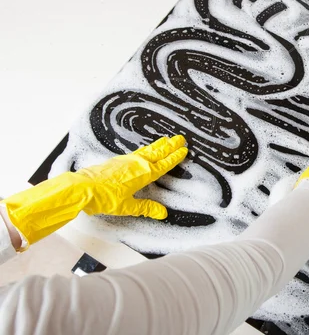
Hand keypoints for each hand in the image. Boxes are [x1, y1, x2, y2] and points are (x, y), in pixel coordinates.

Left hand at [2, 135, 187, 249]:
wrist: (82, 188)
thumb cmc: (104, 198)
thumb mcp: (128, 206)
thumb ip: (146, 208)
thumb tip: (163, 213)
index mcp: (144, 174)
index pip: (164, 164)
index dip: (174, 158)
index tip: (184, 150)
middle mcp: (138, 164)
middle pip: (158, 152)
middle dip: (170, 146)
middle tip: (180, 138)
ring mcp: (127, 160)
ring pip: (147, 150)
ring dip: (158, 145)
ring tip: (166, 139)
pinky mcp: (117, 161)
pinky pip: (137, 152)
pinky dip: (146, 148)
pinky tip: (145, 149)